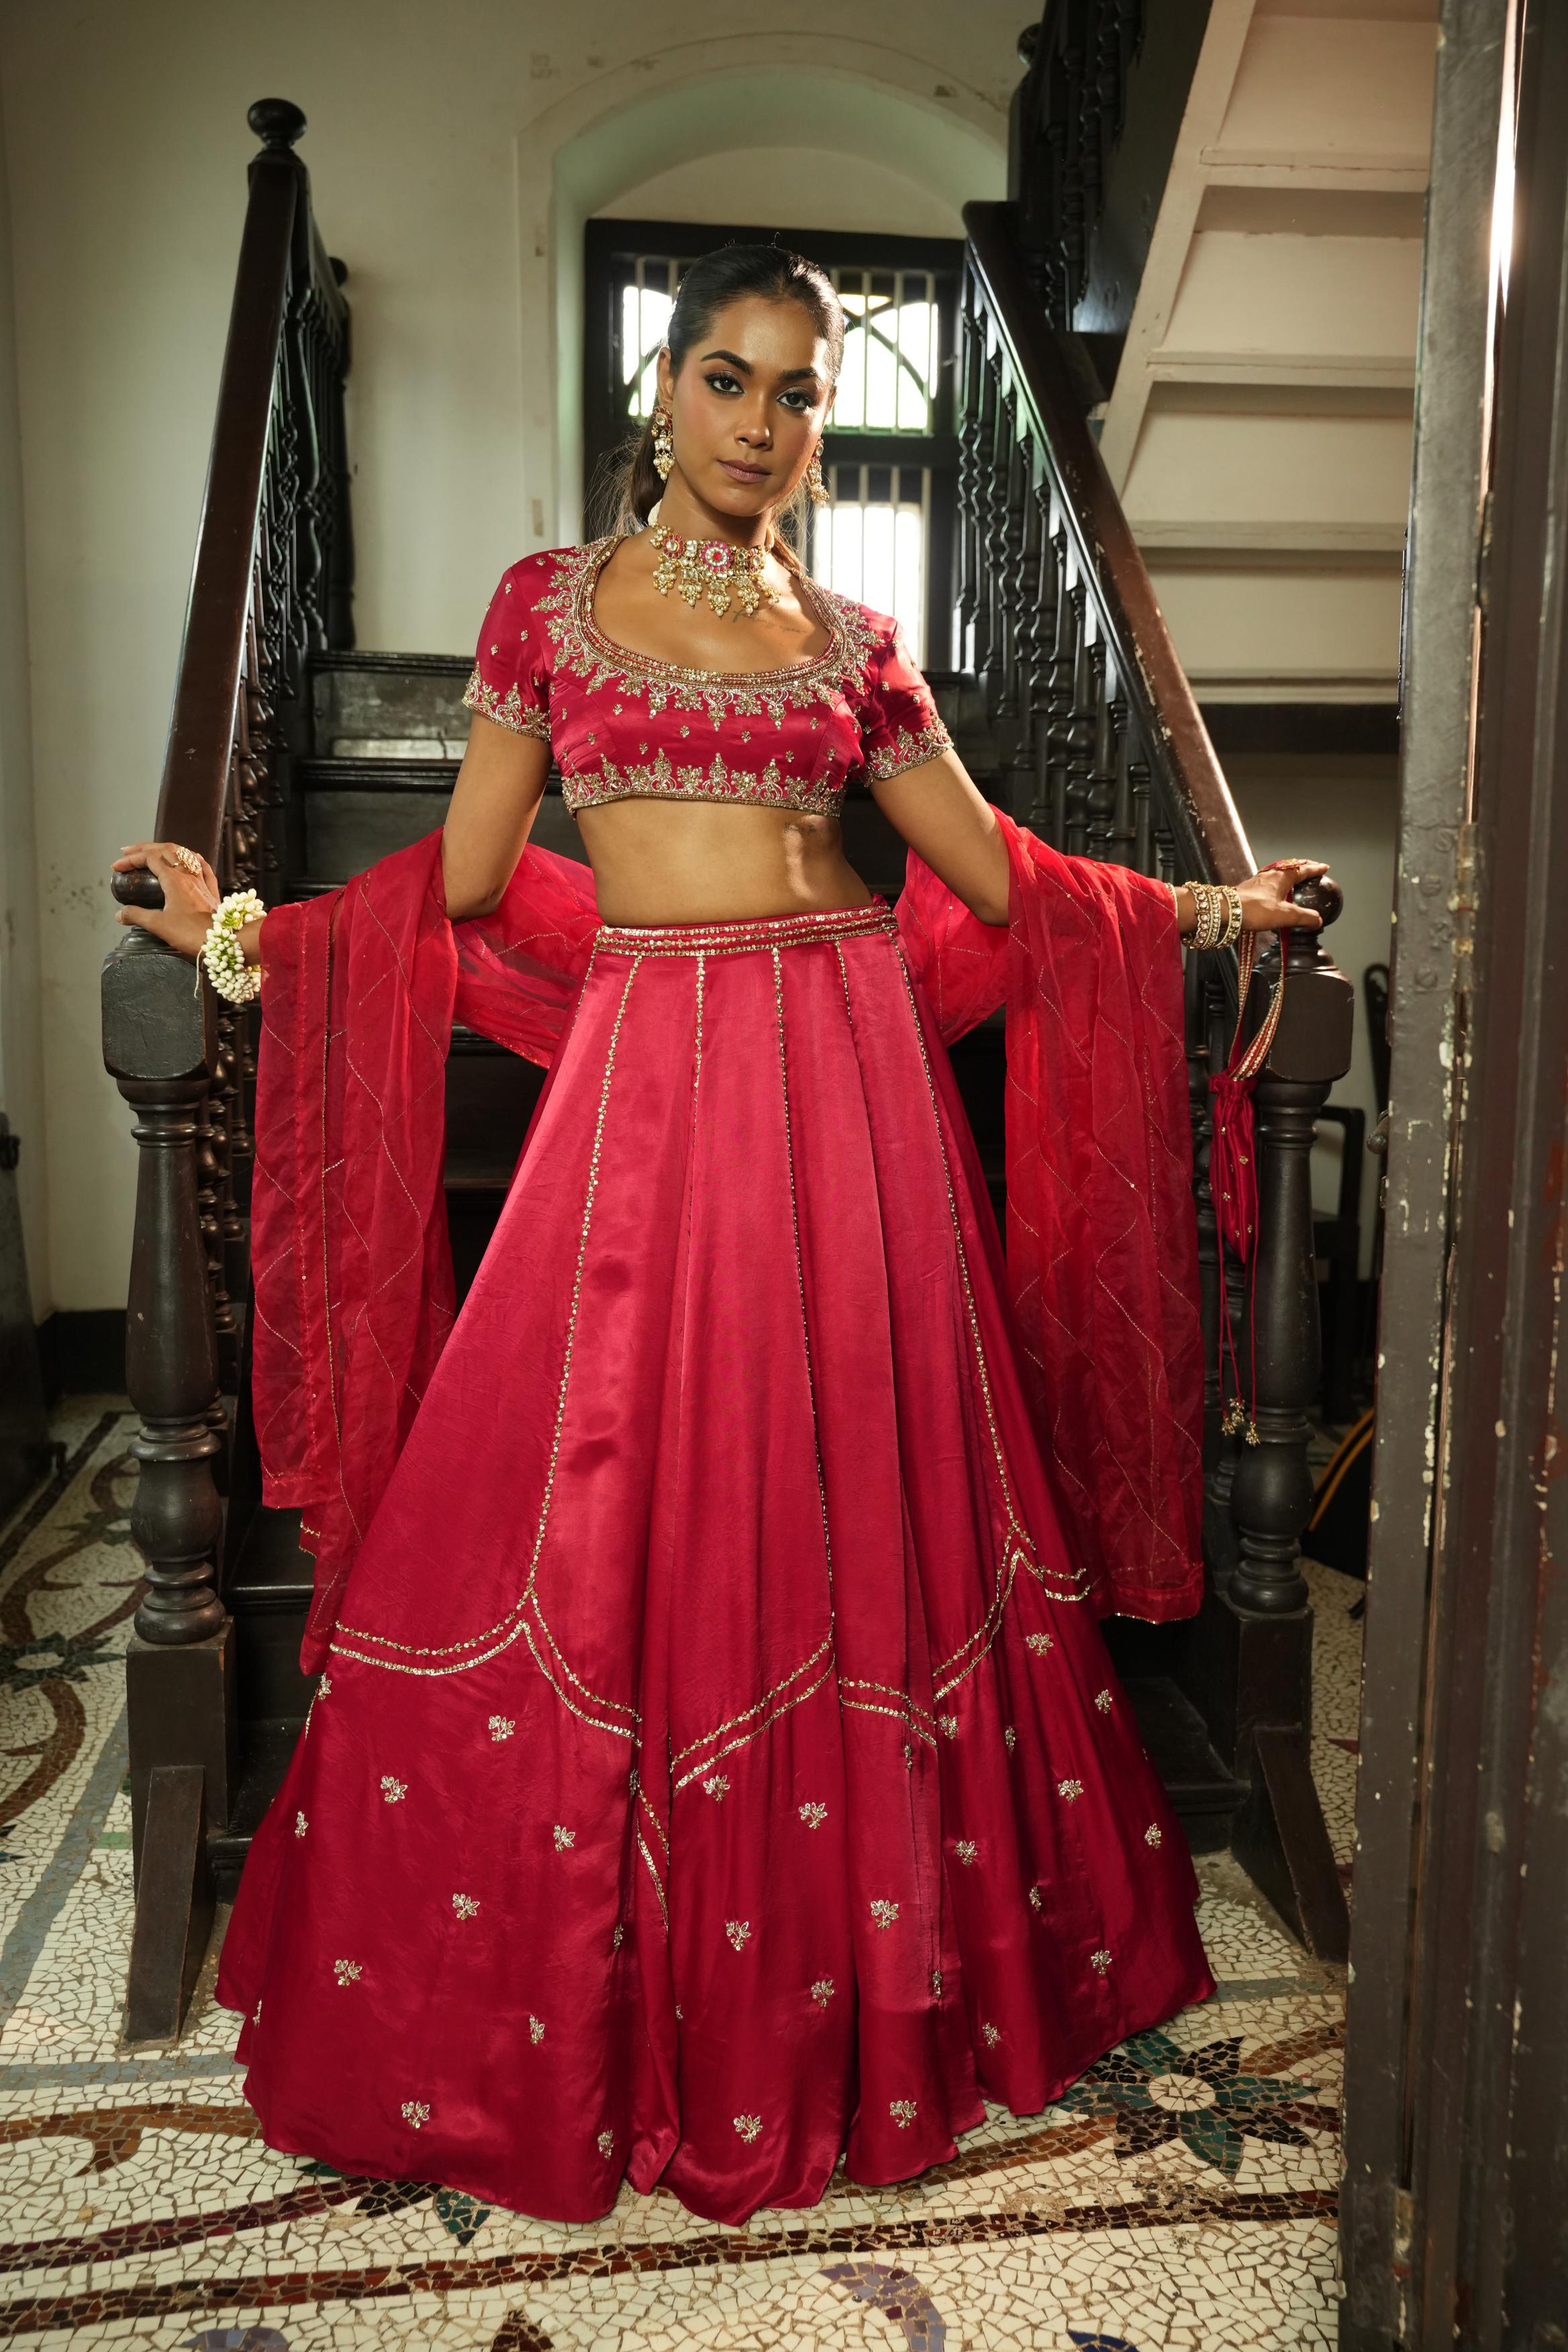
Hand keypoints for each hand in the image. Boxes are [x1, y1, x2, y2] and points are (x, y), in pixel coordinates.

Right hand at [111, 842, 219, 959]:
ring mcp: (202, 881)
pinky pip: (204, 867)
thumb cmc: (192, 934)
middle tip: (128, 852)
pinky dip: (193, 858)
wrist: (225, 941)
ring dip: (166, 849)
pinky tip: (190, 858)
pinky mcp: (212, 891)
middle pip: (166, 849)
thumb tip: (120, 914)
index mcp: (174, 880)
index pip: (149, 858)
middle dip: (144, 848)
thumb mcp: (159, 925)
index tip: (117, 867)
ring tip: (153, 852)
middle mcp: (189, 875)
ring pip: (185, 854)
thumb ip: (137, 916)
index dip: (130, 859)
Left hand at [1240, 857, 1328, 933]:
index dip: (1315, 869)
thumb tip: (1318, 920)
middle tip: (1310, 870)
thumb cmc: (1256, 910)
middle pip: (1290, 868)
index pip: (1303, 869)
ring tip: (1294, 882)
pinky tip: (1274, 894)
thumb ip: (1304, 917)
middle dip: (1301, 869)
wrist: (1225, 911)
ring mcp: (1257, 881)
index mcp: (1282, 876)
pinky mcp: (1249, 889)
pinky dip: (1277, 885)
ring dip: (1288, 876)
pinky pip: (1268, 883)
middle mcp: (1270, 875)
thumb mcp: (1285, 915)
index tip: (1324, 868)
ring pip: (1277, 875)